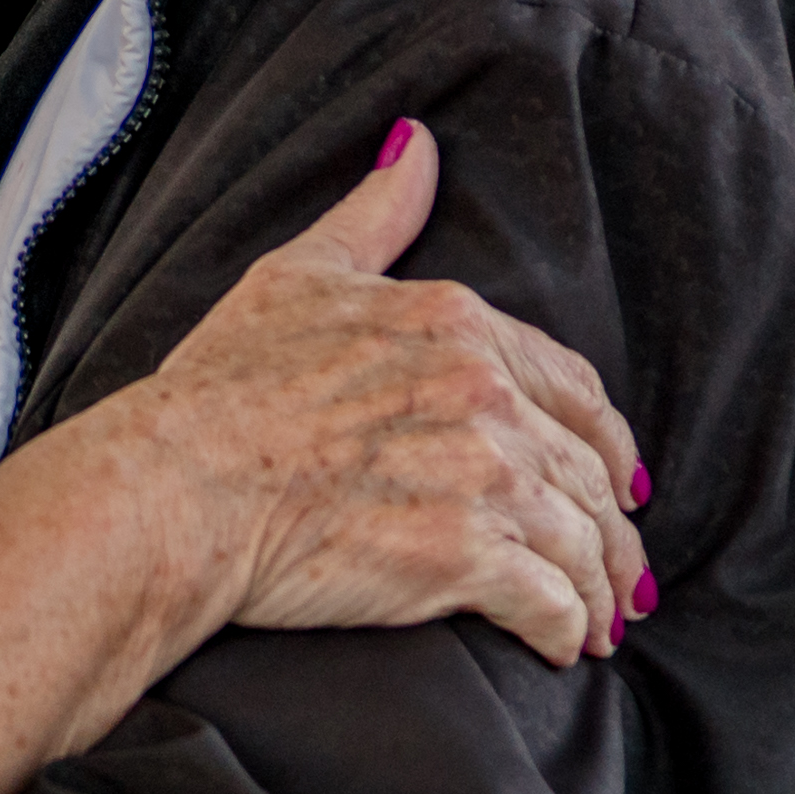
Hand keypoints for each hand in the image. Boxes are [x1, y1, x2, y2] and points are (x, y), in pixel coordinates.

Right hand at [146, 122, 648, 662]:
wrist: (171, 489)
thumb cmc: (217, 387)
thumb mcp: (297, 275)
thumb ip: (374, 216)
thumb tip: (418, 146)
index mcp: (455, 326)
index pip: (574, 387)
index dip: (605, 440)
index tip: (619, 479)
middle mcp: (484, 395)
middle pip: (588, 472)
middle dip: (615, 530)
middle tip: (623, 574)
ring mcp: (480, 478)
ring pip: (581, 541)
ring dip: (601, 590)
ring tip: (602, 622)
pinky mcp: (461, 560)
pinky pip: (550, 604)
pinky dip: (567, 630)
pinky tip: (564, 647)